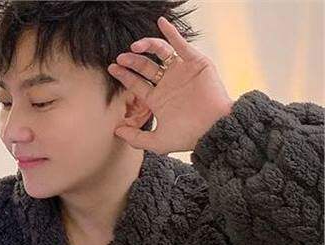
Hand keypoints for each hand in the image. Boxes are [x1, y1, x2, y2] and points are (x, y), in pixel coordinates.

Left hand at [107, 16, 232, 153]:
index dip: (124, 75)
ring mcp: (181, 72)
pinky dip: (171, 33)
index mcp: (158, 100)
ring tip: (134, 47)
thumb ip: (136, 137)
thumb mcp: (157, 141)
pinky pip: (181, 45)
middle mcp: (168, 84)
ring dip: (147, 47)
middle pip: (145, 67)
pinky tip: (161, 23)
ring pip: (160, 54)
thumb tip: (115, 131)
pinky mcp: (195, 63)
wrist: (213, 128)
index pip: (137, 84)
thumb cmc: (188, 137)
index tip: (112, 68)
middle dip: (132, 62)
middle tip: (120, 58)